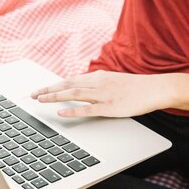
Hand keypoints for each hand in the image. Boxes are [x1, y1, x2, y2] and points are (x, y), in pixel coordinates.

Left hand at [30, 70, 165, 117]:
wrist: (156, 89)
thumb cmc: (136, 88)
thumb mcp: (114, 81)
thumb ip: (98, 85)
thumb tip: (82, 89)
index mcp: (98, 77)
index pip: (70, 80)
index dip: (54, 85)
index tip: (40, 89)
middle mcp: (98, 83)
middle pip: (67, 85)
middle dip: (48, 90)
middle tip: (32, 95)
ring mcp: (104, 94)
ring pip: (74, 94)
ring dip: (55, 97)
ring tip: (41, 100)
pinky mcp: (111, 106)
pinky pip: (88, 109)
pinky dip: (72, 110)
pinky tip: (61, 112)